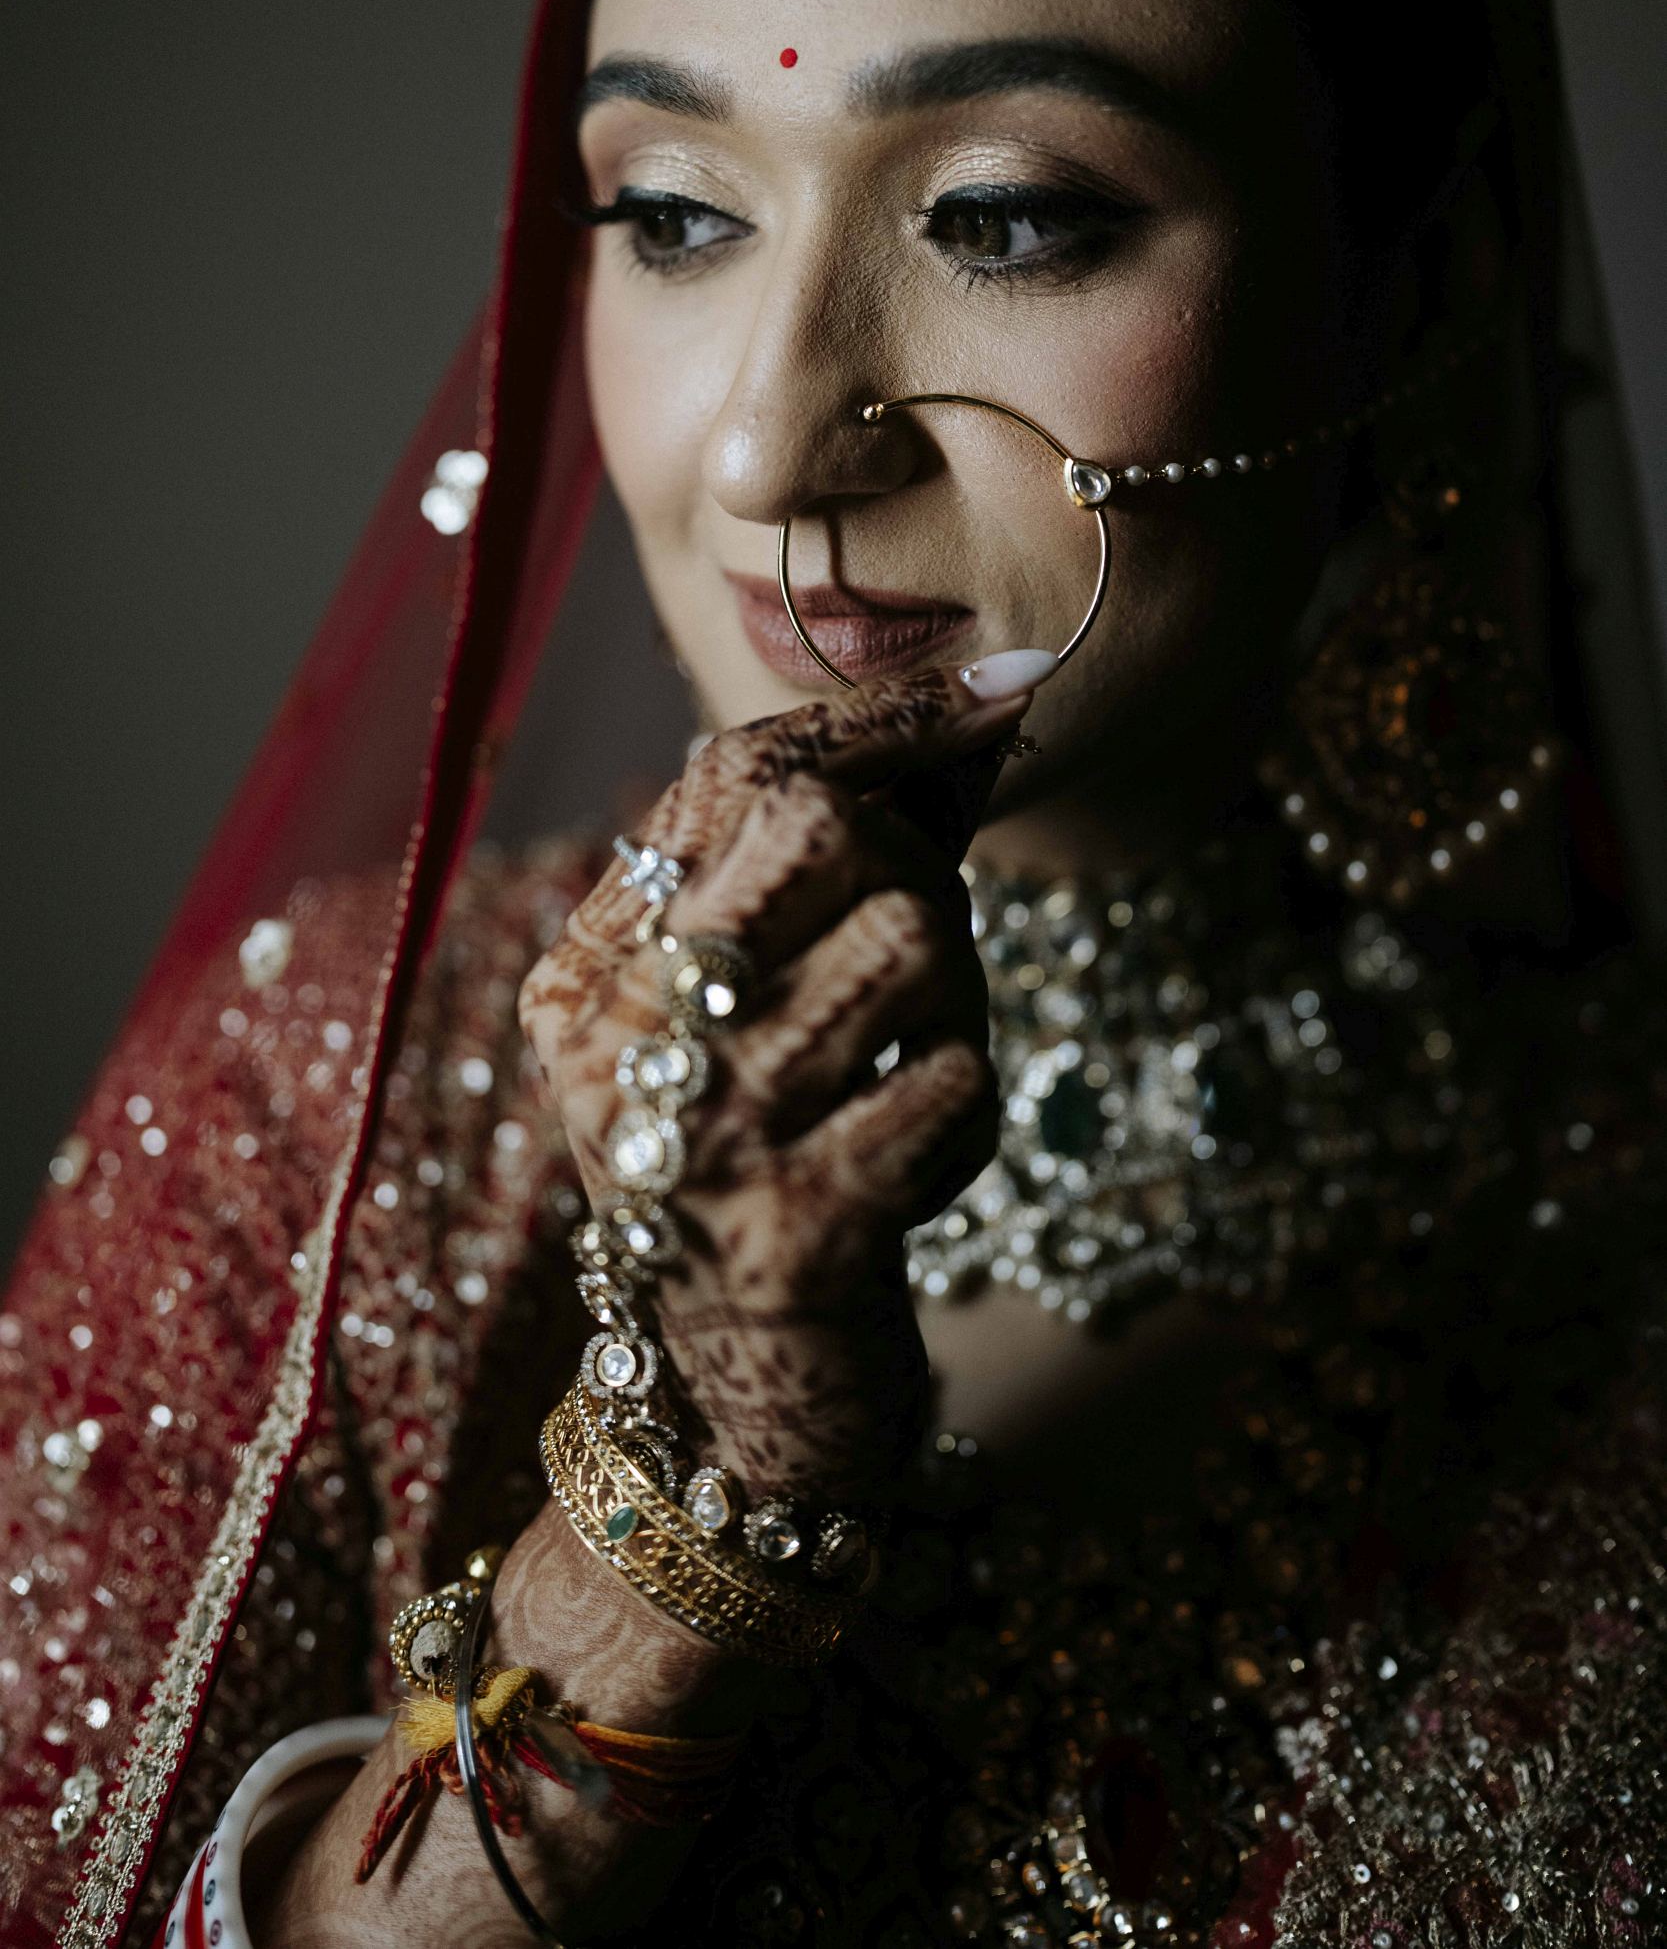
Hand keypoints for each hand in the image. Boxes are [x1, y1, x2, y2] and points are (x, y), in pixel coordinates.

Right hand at [518, 665, 1036, 1503]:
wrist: (735, 1405)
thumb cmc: (770, 1167)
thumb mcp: (753, 1017)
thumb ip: (838, 869)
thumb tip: (989, 707)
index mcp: (590, 972)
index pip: (730, 770)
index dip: (879, 717)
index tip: (1002, 685)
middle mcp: (615, 1042)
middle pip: (814, 821)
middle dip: (911, 863)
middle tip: (914, 958)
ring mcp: (694, 1139)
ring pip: (911, 936)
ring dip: (958, 1000)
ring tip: (912, 1070)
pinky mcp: (788, 1235)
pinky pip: (953, 1079)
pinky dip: (966, 1111)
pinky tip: (914, 1160)